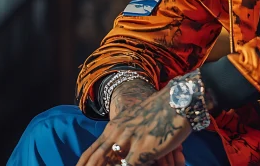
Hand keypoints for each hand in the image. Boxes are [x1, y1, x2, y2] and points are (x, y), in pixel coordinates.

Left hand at [77, 83, 191, 165]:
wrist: (177, 100)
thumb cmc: (160, 112)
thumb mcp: (136, 120)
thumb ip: (125, 133)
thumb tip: (122, 152)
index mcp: (114, 128)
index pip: (92, 151)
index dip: (83, 163)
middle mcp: (118, 135)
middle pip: (96, 159)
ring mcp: (130, 142)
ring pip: (111, 164)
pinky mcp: (143, 150)